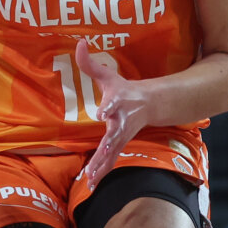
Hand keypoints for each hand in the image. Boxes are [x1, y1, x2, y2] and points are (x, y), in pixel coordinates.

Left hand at [76, 40, 151, 189]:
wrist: (149, 104)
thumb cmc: (124, 89)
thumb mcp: (107, 75)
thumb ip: (89, 62)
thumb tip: (78, 42)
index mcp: (120, 101)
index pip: (114, 103)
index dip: (109, 107)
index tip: (103, 112)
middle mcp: (122, 121)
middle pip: (116, 133)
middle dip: (109, 142)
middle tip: (103, 150)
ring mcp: (122, 135)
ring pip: (112, 152)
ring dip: (101, 165)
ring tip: (90, 178)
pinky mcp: (119, 146)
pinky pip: (109, 161)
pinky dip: (100, 172)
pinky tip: (90, 185)